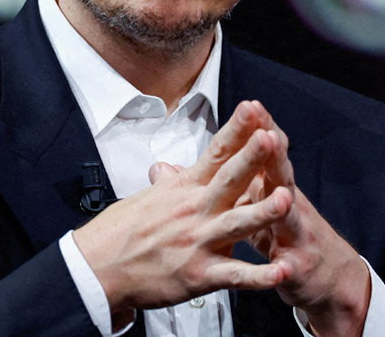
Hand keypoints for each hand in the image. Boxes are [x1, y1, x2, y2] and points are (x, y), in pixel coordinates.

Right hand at [72, 100, 294, 321]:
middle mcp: (194, 211)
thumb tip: (165, 168)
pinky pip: (234, 276)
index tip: (254, 109)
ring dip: (262, 212)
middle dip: (252, 158)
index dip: (237, 130)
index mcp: (184, 190)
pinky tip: (281, 270)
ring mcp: (198, 242)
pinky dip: (259, 276)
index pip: (215, 153)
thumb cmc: (118, 234)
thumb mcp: (144, 199)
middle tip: (271, 138)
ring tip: (286, 199)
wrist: (98, 269)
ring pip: (236, 224)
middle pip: (229, 180)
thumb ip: (165, 183)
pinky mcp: (199, 275)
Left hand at [241, 101, 371, 336]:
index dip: (256, 131)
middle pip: (279, 175)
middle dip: (272, 155)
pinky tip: (284, 267)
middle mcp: (287, 204)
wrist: (330, 275)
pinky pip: (289, 268)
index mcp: (269, 186)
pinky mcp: (296, 267)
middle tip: (266, 133)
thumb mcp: (255, 205)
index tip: (249, 106)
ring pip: (288, 218)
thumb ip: (224, 184)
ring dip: (283, 205)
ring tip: (281, 194)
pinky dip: (283, 269)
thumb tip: (187, 167)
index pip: (263, 153)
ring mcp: (294, 234)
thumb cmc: (286, 235)